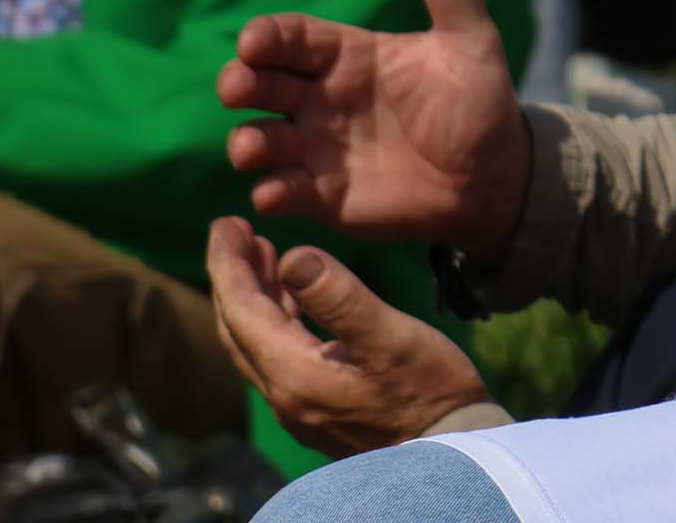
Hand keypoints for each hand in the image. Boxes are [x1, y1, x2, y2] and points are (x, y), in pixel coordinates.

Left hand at [206, 219, 491, 455]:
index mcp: (293, 374)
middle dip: (230, 277)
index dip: (226, 264)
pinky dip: (274, 318)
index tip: (223, 223)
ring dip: (252, 295)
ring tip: (258, 252)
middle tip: (231, 231)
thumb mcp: (388, 335)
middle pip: (237, 328)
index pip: (240, 311)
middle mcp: (285, 395)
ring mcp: (300, 407)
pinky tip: (292, 299)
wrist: (452, 453)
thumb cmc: (429, 390)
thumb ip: (337, 296)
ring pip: (255, 342)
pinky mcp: (318, 409)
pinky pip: (277, 354)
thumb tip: (291, 256)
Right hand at [216, 0, 529, 261]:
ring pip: (262, 138)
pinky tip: (274, 194)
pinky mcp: (321, 196)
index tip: (252, 40)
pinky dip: (271, 193)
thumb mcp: (469, 41)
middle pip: (262, 82)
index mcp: (346, 54)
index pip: (293, 37)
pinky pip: (284, 191)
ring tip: (250, 147)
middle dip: (240, 81)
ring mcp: (316, 147)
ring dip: (247, 141)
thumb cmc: (477, 101)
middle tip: (235, 86)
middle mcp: (320, 98)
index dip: (268, 36)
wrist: (491, 178)